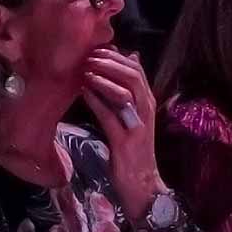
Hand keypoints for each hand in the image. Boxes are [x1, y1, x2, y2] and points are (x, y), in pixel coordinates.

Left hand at [79, 48, 161, 221]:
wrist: (141, 182)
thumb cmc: (133, 149)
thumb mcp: (134, 116)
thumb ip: (130, 90)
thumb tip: (130, 58)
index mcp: (147, 102)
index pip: (136, 70)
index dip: (116, 57)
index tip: (96, 49)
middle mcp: (146, 110)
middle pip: (132, 76)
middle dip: (110, 62)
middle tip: (89, 56)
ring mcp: (137, 125)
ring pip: (124, 92)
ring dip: (104, 78)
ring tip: (85, 70)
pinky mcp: (125, 140)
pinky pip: (109, 116)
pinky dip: (96, 101)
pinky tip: (84, 92)